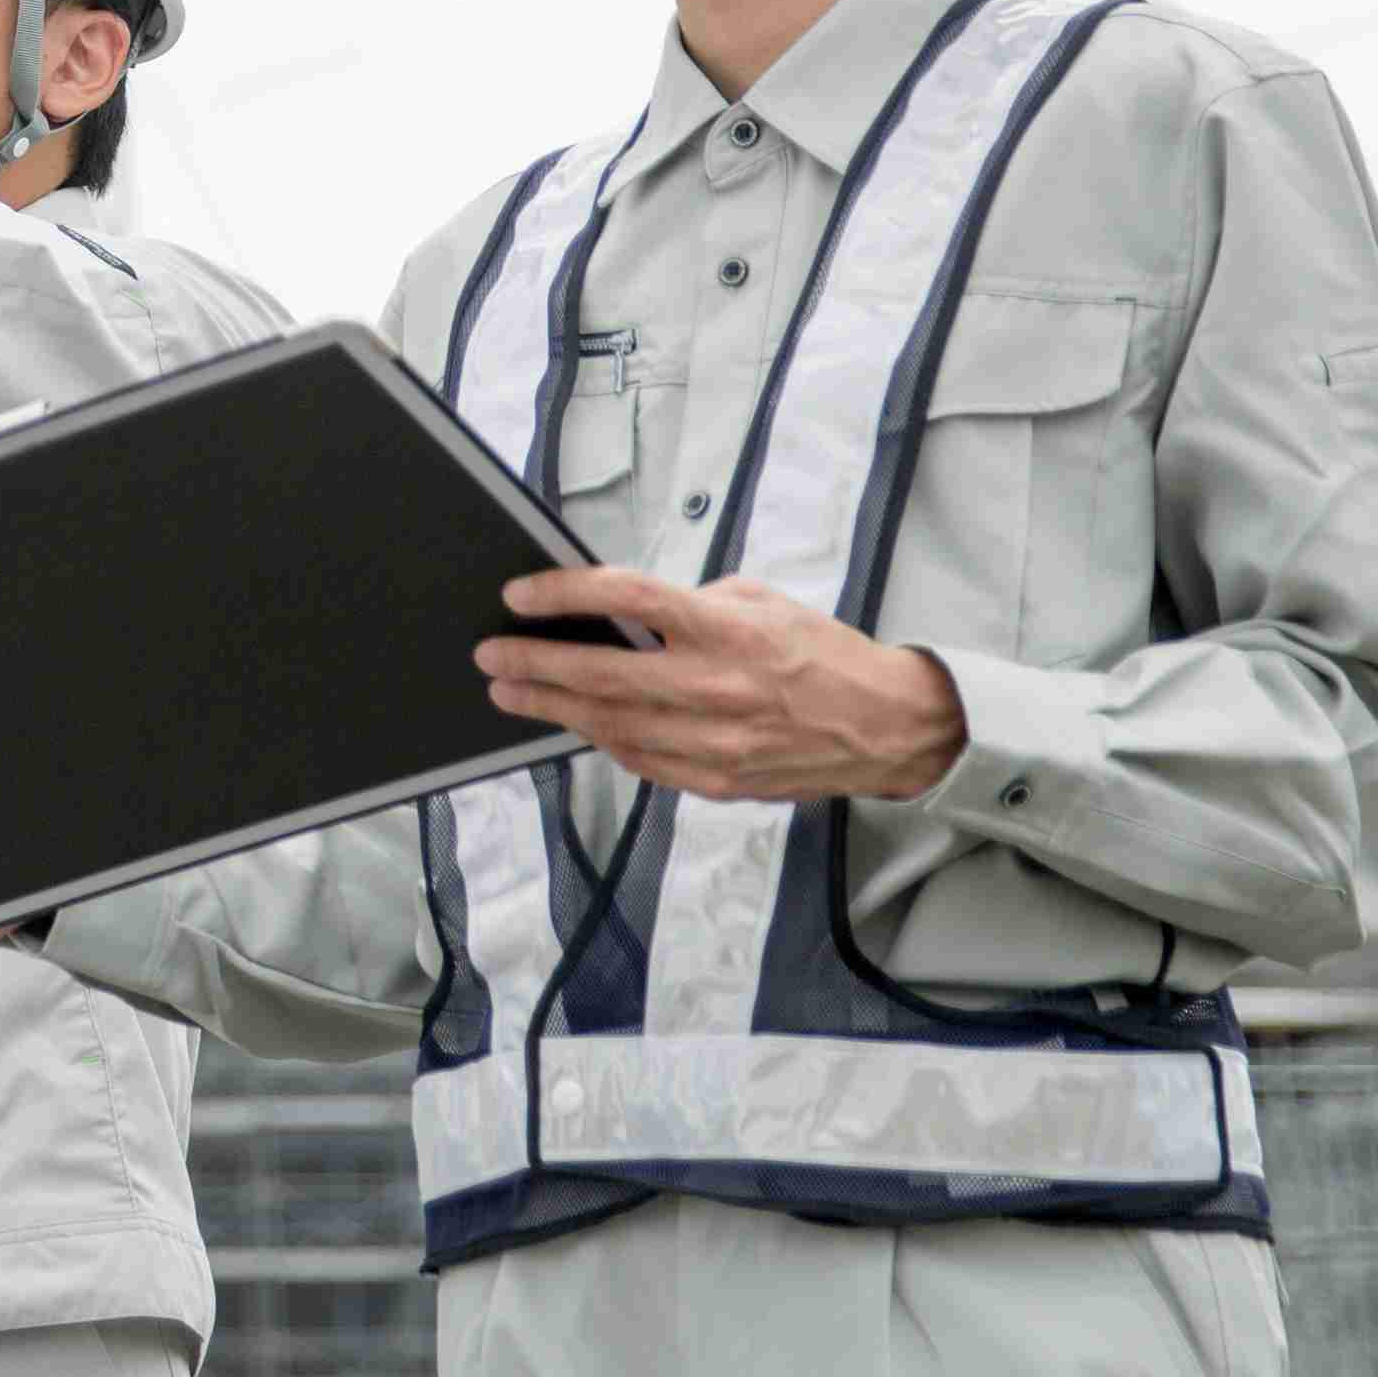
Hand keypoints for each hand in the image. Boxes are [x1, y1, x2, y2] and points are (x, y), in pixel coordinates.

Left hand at [476, 569, 971, 802]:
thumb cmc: (819, 654)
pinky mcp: (716, 782)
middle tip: (491, 655)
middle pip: (600, 673)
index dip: (564, 594)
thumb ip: (690, 605)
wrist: (886, 726)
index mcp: (726, 629)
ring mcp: (714, 742)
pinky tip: (574, 723)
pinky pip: (640, 760)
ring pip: (610, 724)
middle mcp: (715, 686)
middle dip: (534, 664)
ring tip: (512, 691)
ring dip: (552, 708)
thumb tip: (620, 612)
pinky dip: (601, 739)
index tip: (521, 594)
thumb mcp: (759, 602)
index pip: (627, 599)